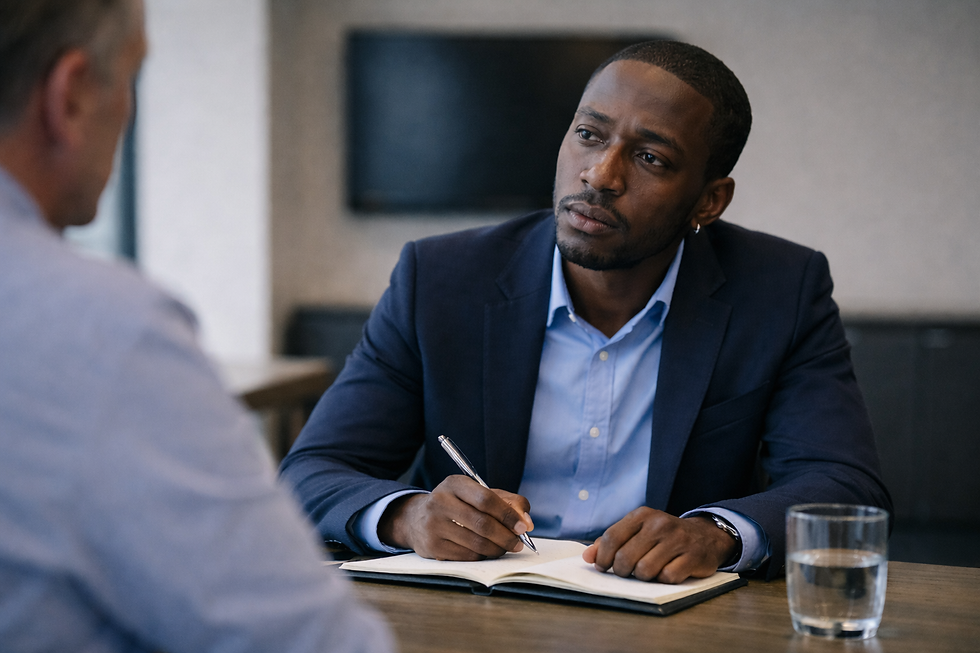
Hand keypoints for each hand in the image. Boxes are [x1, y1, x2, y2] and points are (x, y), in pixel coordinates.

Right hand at [378, 475, 533, 560]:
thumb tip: (526, 522)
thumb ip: (507, 502)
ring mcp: (434, 525)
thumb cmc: (456, 505)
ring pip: (476, 543)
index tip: (523, 527)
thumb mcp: (477, 494)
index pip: (486, 499)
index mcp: (455, 484)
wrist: (416, 519)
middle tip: (518, 543)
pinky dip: (483, 556)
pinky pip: (467, 556)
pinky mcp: (432, 546)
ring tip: (504, 548)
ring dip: (497, 549)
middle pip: (482, 523)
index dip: (508, 514)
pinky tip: (486, 552)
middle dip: (506, 536)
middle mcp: (440, 501)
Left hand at [582, 508, 736, 583]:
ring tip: (648, 570)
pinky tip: (667, 571)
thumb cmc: (663, 536)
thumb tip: (588, 557)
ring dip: (643, 577)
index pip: (611, 537)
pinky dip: (663, 579)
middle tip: (627, 572)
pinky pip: (667, 577)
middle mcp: (659, 524)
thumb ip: (611, 542)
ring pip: (644, 570)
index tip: (603, 567)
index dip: (603, 557)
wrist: (704, 535)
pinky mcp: (692, 557)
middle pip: (625, 557)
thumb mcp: (638, 531)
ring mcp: (677, 540)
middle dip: (622, 571)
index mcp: (642, 515)